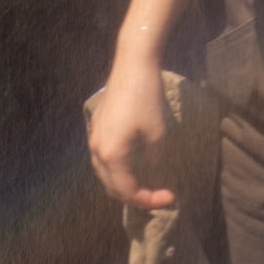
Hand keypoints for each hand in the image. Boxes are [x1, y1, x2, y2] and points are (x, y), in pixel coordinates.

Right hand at [87, 58, 175, 209]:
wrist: (133, 63)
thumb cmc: (147, 97)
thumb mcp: (158, 132)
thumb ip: (154, 159)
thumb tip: (153, 170)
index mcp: (111, 155)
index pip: (128, 191)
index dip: (149, 200)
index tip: (170, 197)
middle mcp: (97, 150)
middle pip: (112, 186)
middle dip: (135, 195)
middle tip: (158, 194)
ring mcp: (94, 136)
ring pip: (105, 172)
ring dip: (123, 182)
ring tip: (145, 183)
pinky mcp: (97, 125)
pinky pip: (103, 156)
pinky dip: (117, 167)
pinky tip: (132, 162)